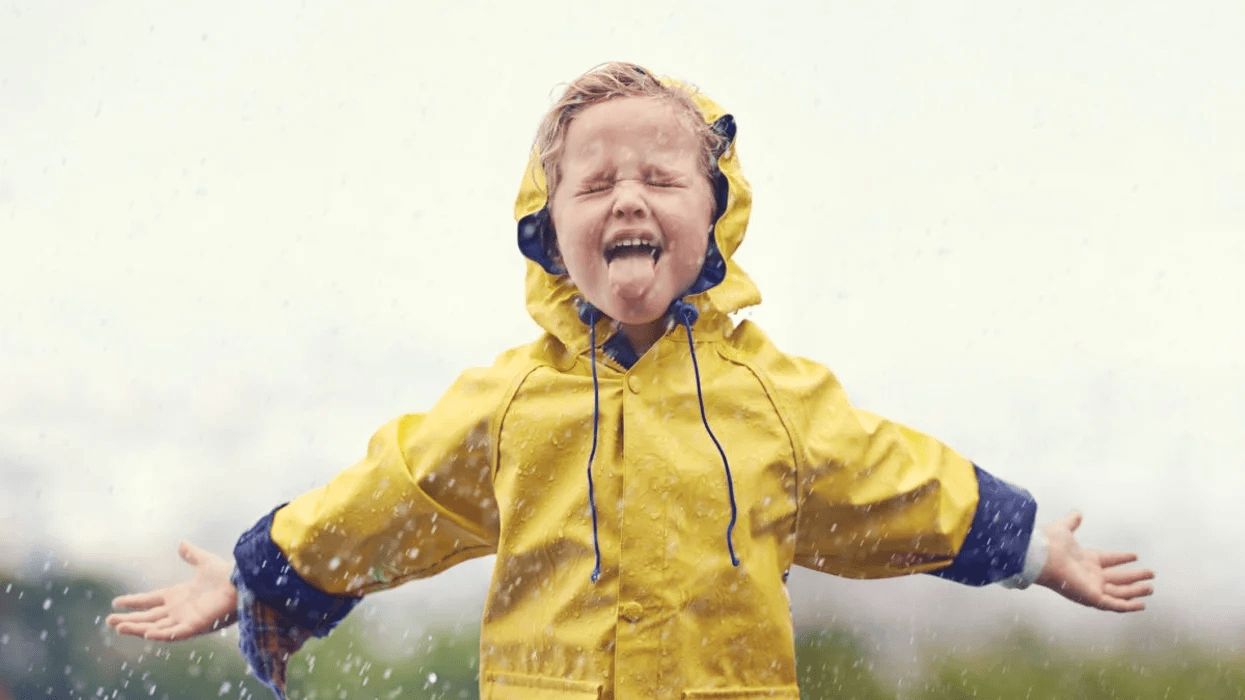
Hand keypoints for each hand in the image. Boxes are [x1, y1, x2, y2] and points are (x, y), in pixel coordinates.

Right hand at [106, 541, 237, 640]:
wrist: (243, 582)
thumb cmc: (227, 575)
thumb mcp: (204, 562)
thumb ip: (192, 555)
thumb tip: (181, 544)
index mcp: (178, 595)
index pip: (150, 600)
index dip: (134, 602)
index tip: (116, 602)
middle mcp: (179, 609)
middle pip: (149, 617)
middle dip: (129, 620)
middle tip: (109, 621)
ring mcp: (186, 619)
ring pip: (156, 627)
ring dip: (138, 628)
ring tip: (119, 627)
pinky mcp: (196, 625)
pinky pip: (175, 633)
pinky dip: (162, 634)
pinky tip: (147, 633)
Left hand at [1035, 511, 1154, 612]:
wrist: (1042, 556)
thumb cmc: (1050, 543)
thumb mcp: (1064, 528)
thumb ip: (1072, 521)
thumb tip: (1077, 513)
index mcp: (1085, 560)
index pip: (1108, 559)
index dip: (1121, 558)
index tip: (1135, 555)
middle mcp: (1089, 575)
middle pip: (1117, 577)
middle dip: (1134, 576)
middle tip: (1151, 573)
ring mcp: (1092, 588)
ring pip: (1119, 592)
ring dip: (1135, 591)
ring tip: (1151, 588)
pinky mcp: (1093, 598)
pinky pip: (1115, 605)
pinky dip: (1128, 606)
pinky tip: (1141, 605)